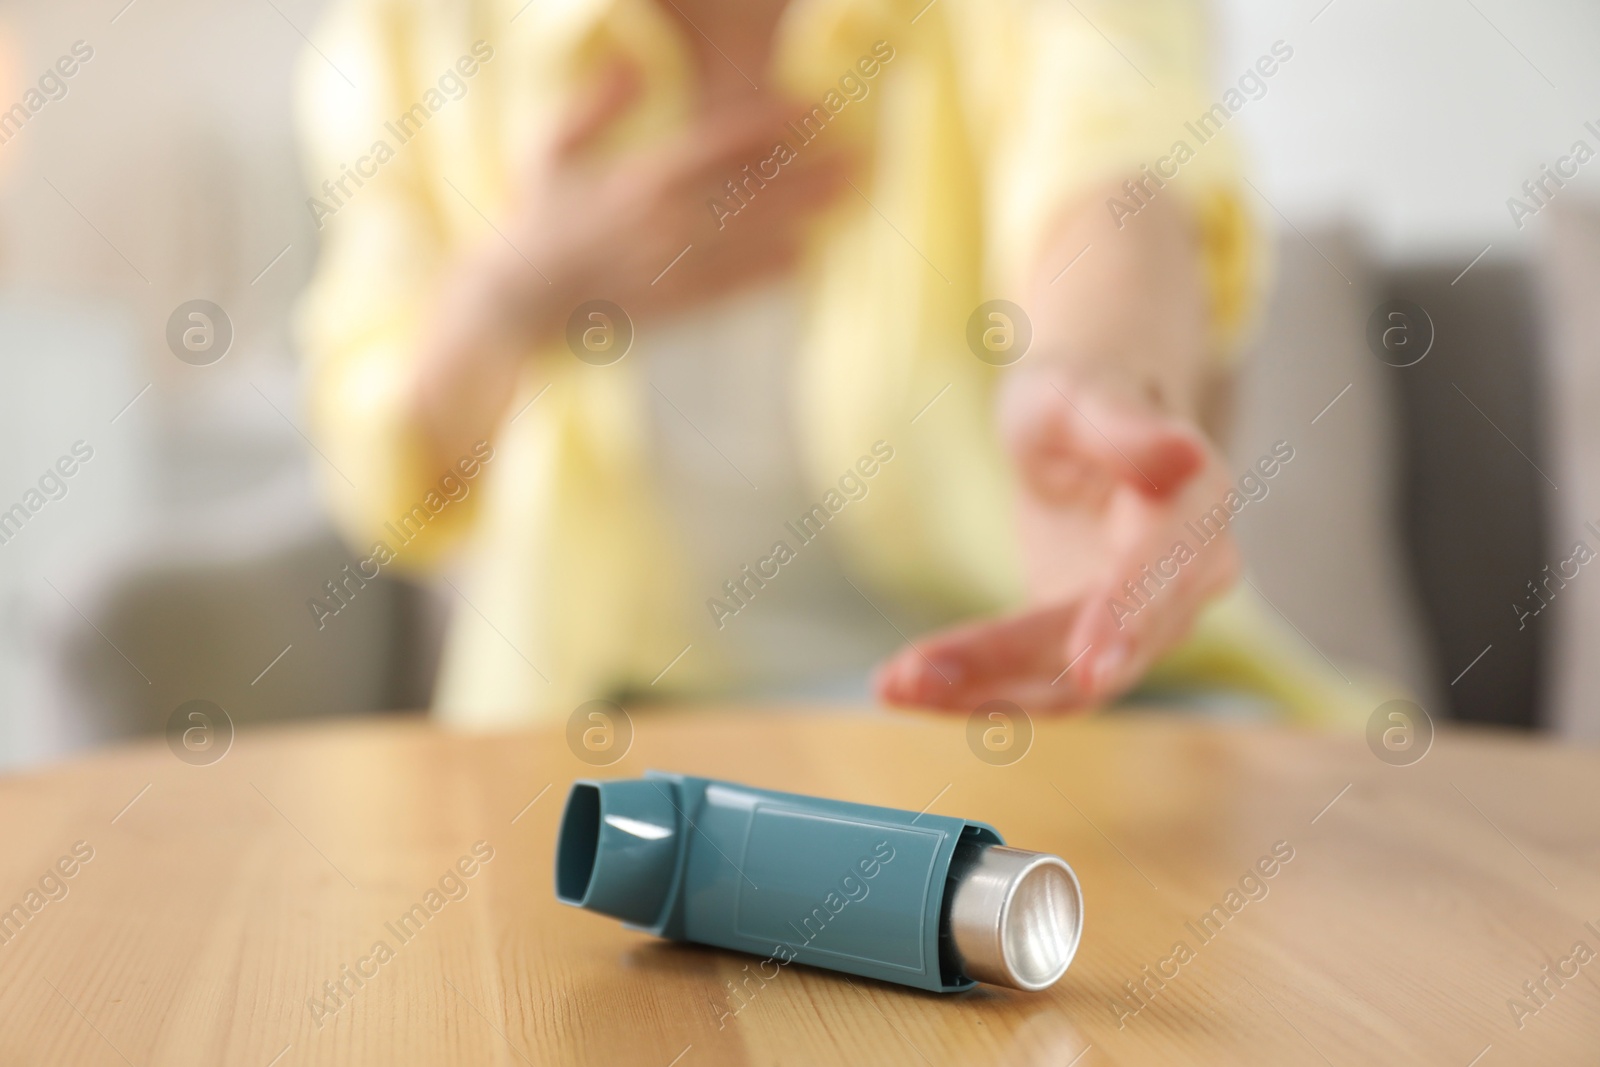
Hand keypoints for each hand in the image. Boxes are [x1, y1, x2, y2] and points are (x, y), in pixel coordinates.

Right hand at [413, 61, 851, 470]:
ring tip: (849, 202)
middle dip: (809, 176)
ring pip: (752, 240)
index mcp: (636, 181)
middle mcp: (663, 227)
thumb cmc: (534, 221)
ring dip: (805, 219)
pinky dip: (771, 275)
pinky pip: (733, 289)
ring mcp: (672, 270)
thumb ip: (592, 107)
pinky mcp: (674, 307)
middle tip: (861, 160)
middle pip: (751, 194)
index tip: (812, 107)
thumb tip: (632, 65)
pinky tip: (808, 258)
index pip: (717, 145)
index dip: (769, 124)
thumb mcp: (546, 151)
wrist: (519, 304)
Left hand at [873, 363, 1240, 711]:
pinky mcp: (1088, 652)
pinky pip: (1033, 687)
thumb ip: (1124, 430)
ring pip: (1061, 685)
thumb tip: (1182, 454)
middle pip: (1099, 647)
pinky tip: (901, 684)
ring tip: (895, 683)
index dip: (1126, 620)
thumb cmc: (1080, 396)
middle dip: (1007, 663)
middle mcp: (1185, 583)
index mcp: (1196, 509)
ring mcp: (1141, 629)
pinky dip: (970, 690)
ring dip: (977, 690)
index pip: (1161, 575)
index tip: (1090, 672)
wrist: (1081, 431)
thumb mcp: (1082, 394)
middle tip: (914, 675)